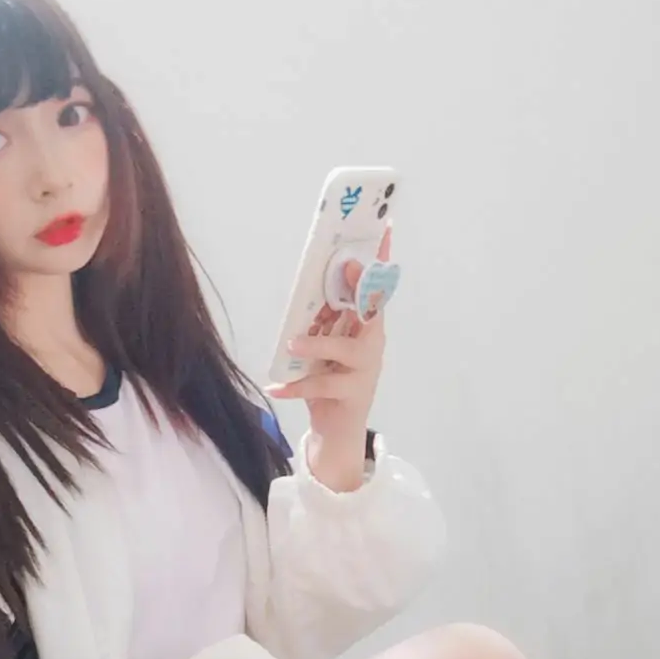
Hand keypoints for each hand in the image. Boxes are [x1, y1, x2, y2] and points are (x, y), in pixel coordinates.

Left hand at [268, 259, 383, 494]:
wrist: (339, 429)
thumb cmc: (331, 379)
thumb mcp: (325, 343)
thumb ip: (322, 319)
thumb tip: (306, 290)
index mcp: (366, 327)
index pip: (375, 288)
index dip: (380, 260)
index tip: (384, 230)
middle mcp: (372, 344)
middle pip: (370, 311)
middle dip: (361, 286)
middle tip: (348, 264)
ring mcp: (366, 371)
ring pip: (346, 351)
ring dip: (319, 345)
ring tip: (293, 344)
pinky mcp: (352, 396)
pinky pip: (321, 387)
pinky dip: (295, 388)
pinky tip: (275, 388)